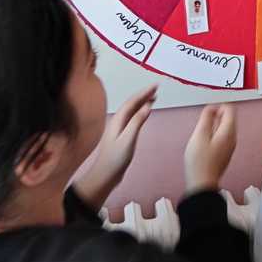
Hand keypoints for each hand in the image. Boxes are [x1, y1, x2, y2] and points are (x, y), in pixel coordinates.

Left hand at [76, 86, 156, 208]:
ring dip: (142, 102)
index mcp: (119, 119)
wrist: (105, 175)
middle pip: (132, 103)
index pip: (133, 101)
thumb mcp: (128, 139)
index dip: (144, 92)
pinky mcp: (122, 134)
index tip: (156, 86)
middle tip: (156, 88)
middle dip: (144, 95)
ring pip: (132, 110)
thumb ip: (137, 122)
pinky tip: (144, 113)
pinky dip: (140, 111)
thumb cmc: (116, 159)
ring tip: (153, 97)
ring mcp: (119, 127)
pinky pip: (132, 117)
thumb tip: (147, 106)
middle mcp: (118, 120)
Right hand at [184, 104, 236, 194]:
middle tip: (203, 121)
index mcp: (228, 132)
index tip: (208, 111)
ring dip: (214, 125)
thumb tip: (211, 108)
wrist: (202, 184)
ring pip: (225, 128)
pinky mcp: (224, 153)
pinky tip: (204, 142)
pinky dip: (214, 135)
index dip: (218, 106)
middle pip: (228, 118)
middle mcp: (232, 138)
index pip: (230, 109)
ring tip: (202, 132)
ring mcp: (229, 147)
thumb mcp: (200, 135)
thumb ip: (206, 118)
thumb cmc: (200, 162)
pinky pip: (222, 138)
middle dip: (216, 116)